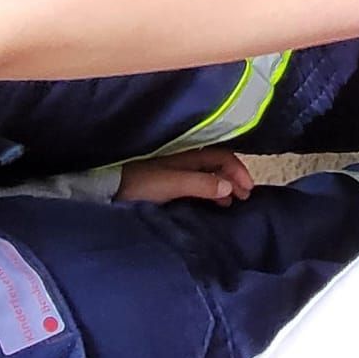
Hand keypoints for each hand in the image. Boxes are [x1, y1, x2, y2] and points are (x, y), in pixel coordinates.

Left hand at [116, 147, 254, 204]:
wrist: (110, 188)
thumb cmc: (142, 183)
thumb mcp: (174, 184)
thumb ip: (202, 185)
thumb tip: (229, 187)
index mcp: (190, 155)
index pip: (223, 158)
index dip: (238, 171)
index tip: (249, 190)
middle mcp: (186, 160)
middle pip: (218, 165)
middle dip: (234, 178)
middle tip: (245, 196)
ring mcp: (177, 171)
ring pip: (209, 175)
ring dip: (223, 185)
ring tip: (232, 201)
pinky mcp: (169, 183)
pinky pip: (198, 184)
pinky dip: (210, 191)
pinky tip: (213, 202)